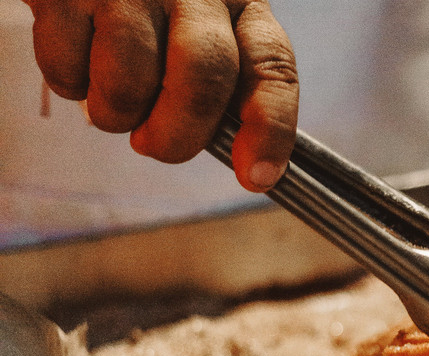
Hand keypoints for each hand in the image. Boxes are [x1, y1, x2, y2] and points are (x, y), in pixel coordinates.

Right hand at [23, 0, 297, 190]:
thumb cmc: (156, 10)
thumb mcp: (207, 35)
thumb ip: (225, 88)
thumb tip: (243, 165)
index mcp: (242, 5)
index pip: (272, 68)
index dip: (270, 130)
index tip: (256, 177)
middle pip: (201, 81)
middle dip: (176, 137)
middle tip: (152, 145)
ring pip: (128, 84)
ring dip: (115, 116)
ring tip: (110, 100)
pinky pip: (68, 69)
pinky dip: (71, 85)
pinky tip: (79, 59)